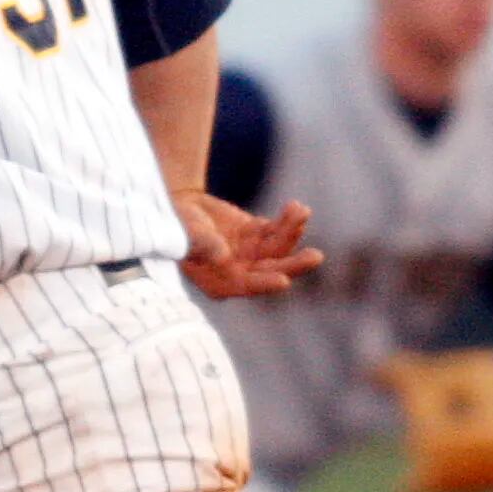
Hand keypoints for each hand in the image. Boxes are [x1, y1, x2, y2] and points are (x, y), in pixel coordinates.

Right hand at [170, 189, 320, 299]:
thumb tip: (222, 255)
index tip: (284, 281)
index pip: (245, 285)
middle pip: (271, 271)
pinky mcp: (259, 236)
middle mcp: (239, 272)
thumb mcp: (186, 233)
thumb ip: (204, 244)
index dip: (264, 283)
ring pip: (280, 249)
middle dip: (293, 264)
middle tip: (315, 257)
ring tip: (300, 212)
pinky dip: (290, 221)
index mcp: (219, 281)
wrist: (181, 206)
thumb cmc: (177, 225)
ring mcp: (251, 254)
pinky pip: (279, 231)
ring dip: (293, 233)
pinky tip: (298, 208)